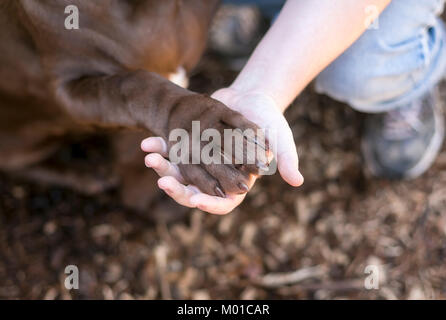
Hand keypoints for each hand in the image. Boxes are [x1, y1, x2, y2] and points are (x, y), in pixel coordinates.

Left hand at [141, 88, 302, 214]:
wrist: (251, 98)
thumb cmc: (270, 120)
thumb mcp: (280, 139)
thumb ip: (287, 160)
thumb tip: (298, 180)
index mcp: (238, 181)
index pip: (225, 203)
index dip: (210, 204)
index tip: (196, 200)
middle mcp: (216, 177)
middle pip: (194, 192)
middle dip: (178, 188)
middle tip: (163, 181)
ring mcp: (202, 163)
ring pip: (179, 173)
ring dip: (163, 167)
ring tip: (149, 156)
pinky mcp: (191, 147)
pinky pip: (173, 152)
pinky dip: (161, 147)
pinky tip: (147, 142)